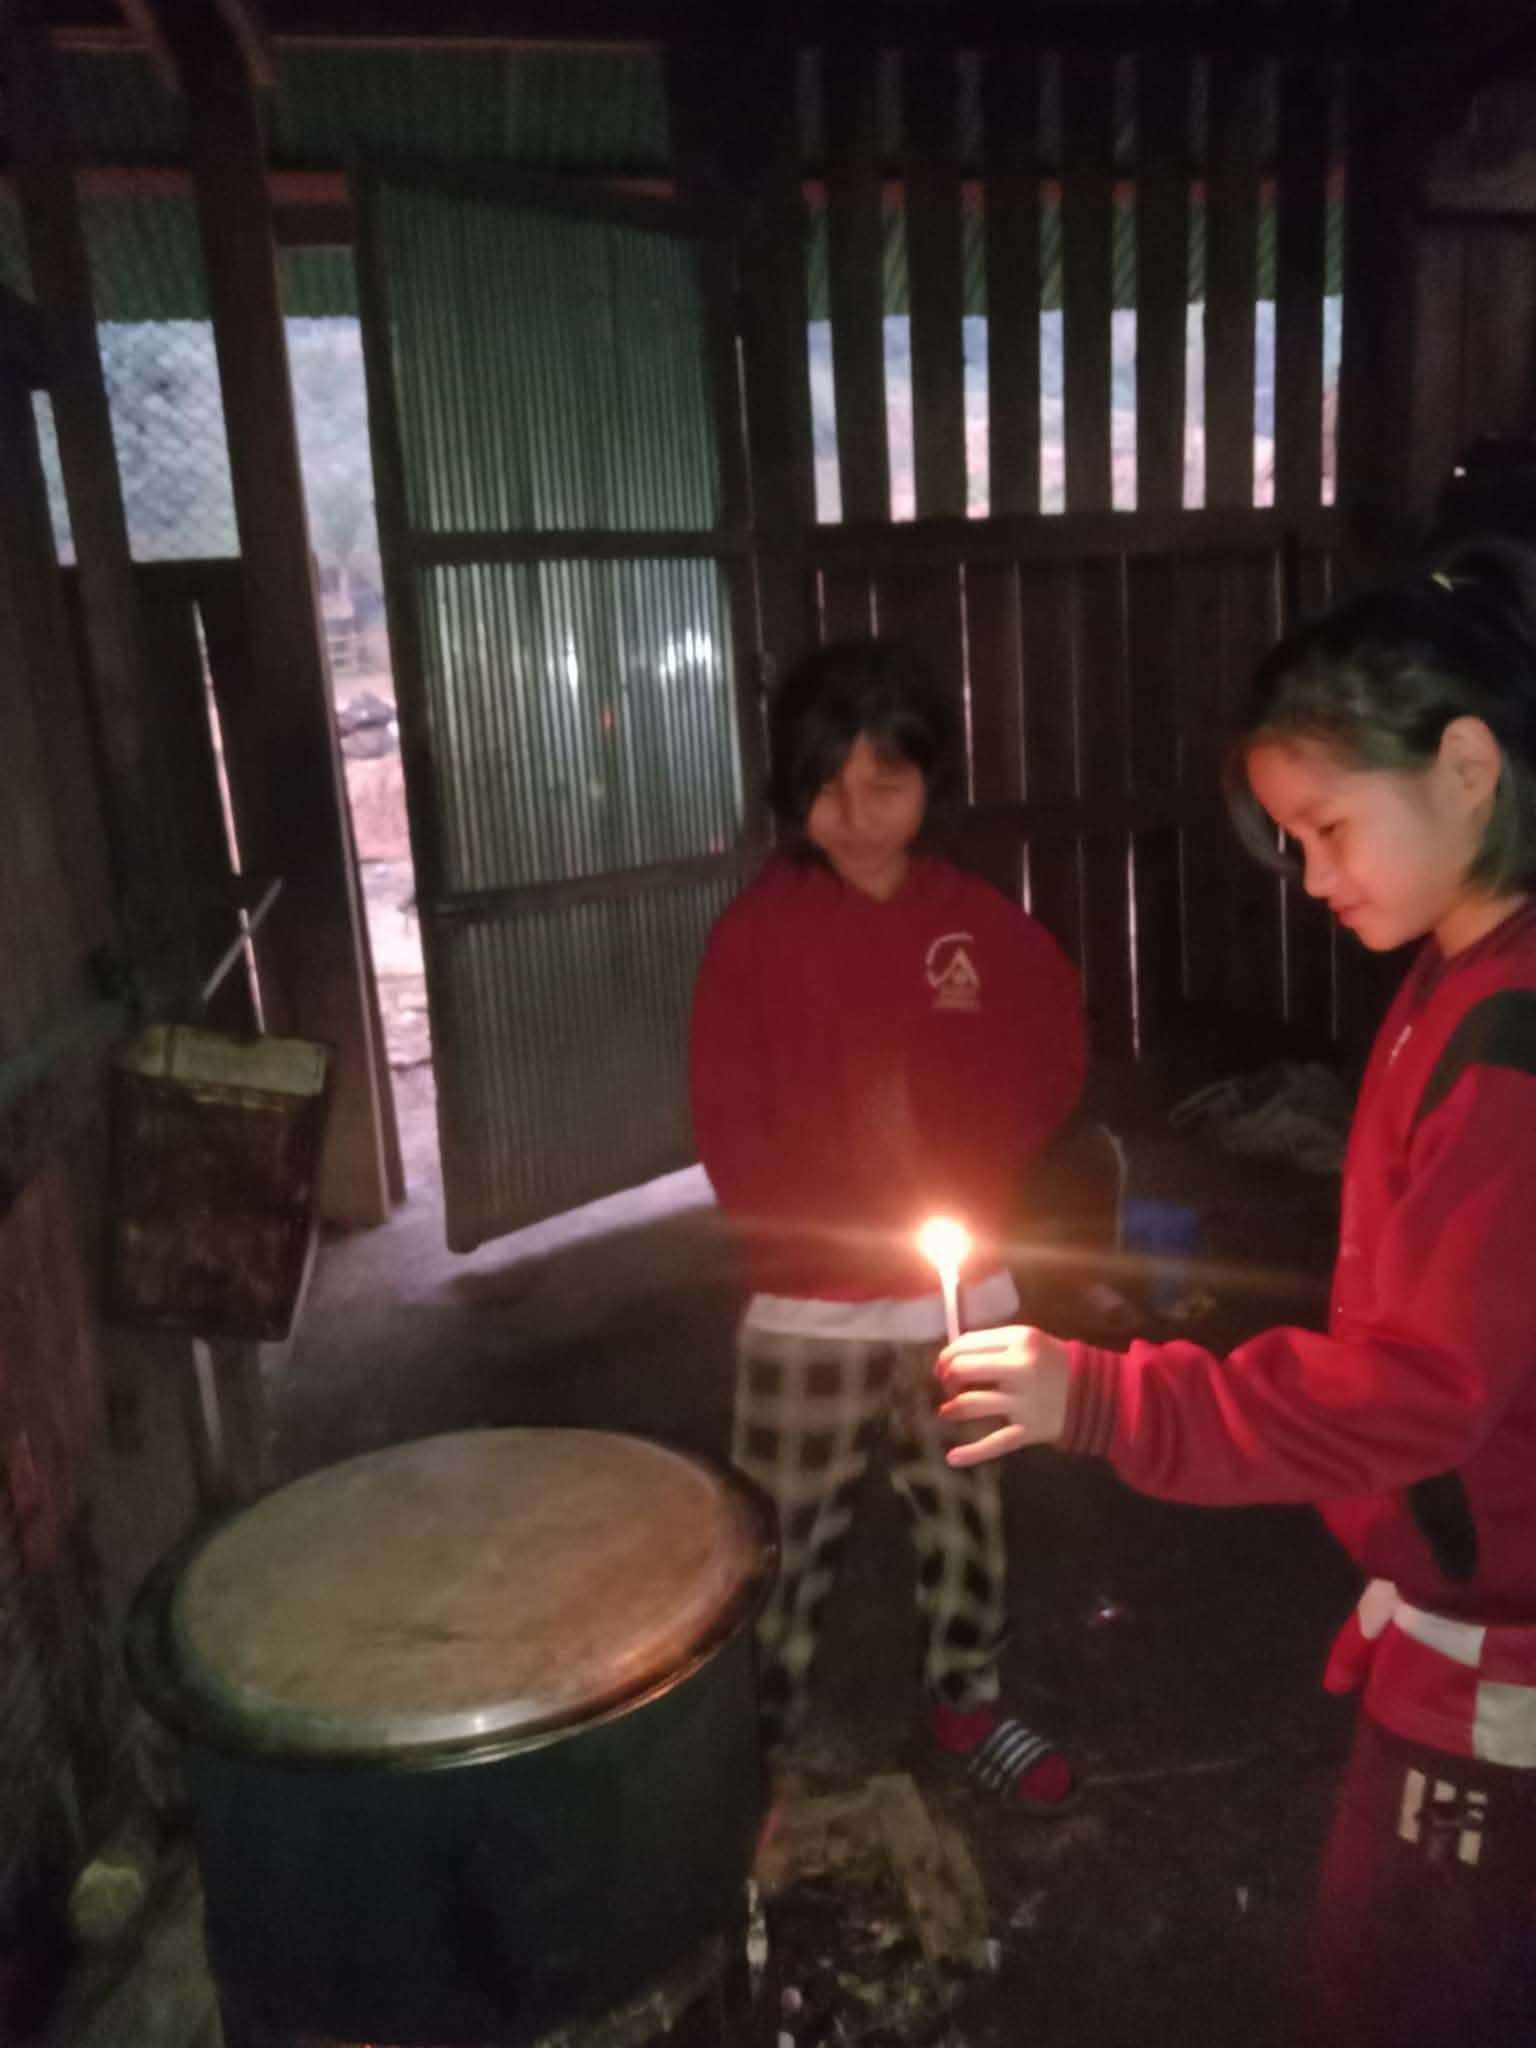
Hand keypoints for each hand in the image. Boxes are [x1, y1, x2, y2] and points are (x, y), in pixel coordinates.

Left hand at [936, 1326, 1071, 1466]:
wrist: (1097, 1393)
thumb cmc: (1055, 1363)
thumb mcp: (1029, 1340)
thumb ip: (995, 1344)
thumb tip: (953, 1356)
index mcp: (1020, 1341)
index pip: (967, 1343)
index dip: (946, 1355)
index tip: (942, 1366)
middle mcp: (1020, 1369)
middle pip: (963, 1370)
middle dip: (948, 1379)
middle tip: (949, 1387)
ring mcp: (1024, 1402)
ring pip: (971, 1404)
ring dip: (952, 1409)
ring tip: (947, 1412)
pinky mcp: (1028, 1430)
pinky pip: (995, 1443)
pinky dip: (972, 1453)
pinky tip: (953, 1458)